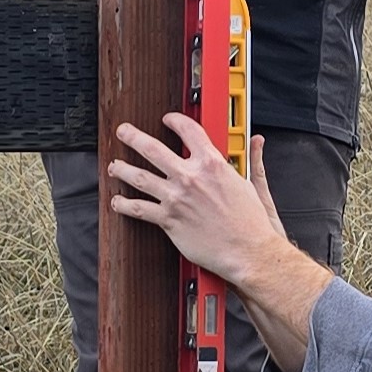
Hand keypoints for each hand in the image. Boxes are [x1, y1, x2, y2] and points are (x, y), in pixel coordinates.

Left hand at [108, 113, 285, 275]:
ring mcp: (176, 198)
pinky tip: (118, 201)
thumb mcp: (251, 182)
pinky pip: (139, 209)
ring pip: (139, 177)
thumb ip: (249, 159)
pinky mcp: (169, 220)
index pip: (188, 131)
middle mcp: (190, 177)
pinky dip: (124, 204)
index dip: (175, 121)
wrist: (248, 251)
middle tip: (124, 132)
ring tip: (115, 166)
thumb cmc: (251, 222)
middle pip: (153, 149)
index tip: (168, 120)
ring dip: (122, 169)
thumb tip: (256, 142)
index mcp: (211, 164)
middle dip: (133, 137)